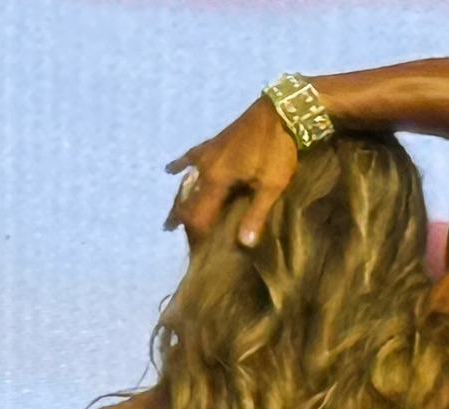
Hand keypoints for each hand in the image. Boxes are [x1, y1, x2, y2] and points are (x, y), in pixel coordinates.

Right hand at [166, 96, 299, 247]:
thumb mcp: (271, 186)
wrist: (279, 112)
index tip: (198, 256)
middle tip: (184, 245)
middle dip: (185, 224)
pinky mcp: (214, 143)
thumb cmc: (277, 151)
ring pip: (187, 184)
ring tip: (169, 222)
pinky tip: (169, 170)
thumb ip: (255, 215)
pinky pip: (191, 157)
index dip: (196, 237)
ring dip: (179, 203)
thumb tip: (243, 244)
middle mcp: (205, 168)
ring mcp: (207, 154)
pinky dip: (180, 166)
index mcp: (216, 180)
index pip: (198, 216)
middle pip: (189, 202)